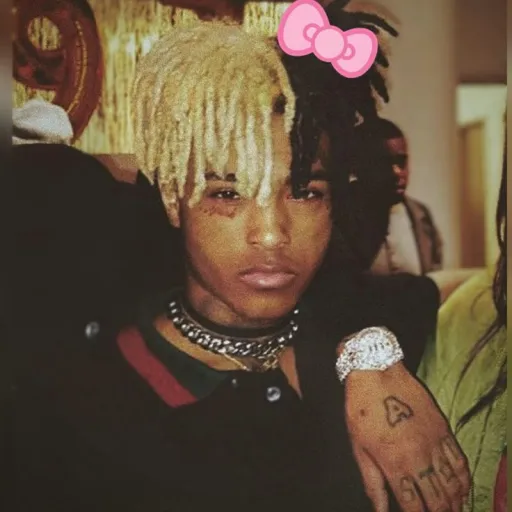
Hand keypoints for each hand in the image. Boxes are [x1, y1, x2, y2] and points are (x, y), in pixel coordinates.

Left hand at [345, 362, 470, 510]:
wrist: (376, 372)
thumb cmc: (362, 408)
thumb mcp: (358, 446)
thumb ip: (372, 481)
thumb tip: (379, 509)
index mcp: (395, 464)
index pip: (414, 506)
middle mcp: (419, 458)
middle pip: (438, 500)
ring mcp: (434, 443)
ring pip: (453, 484)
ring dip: (455, 502)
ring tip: (452, 510)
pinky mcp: (442, 429)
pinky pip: (459, 460)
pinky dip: (463, 478)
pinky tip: (462, 487)